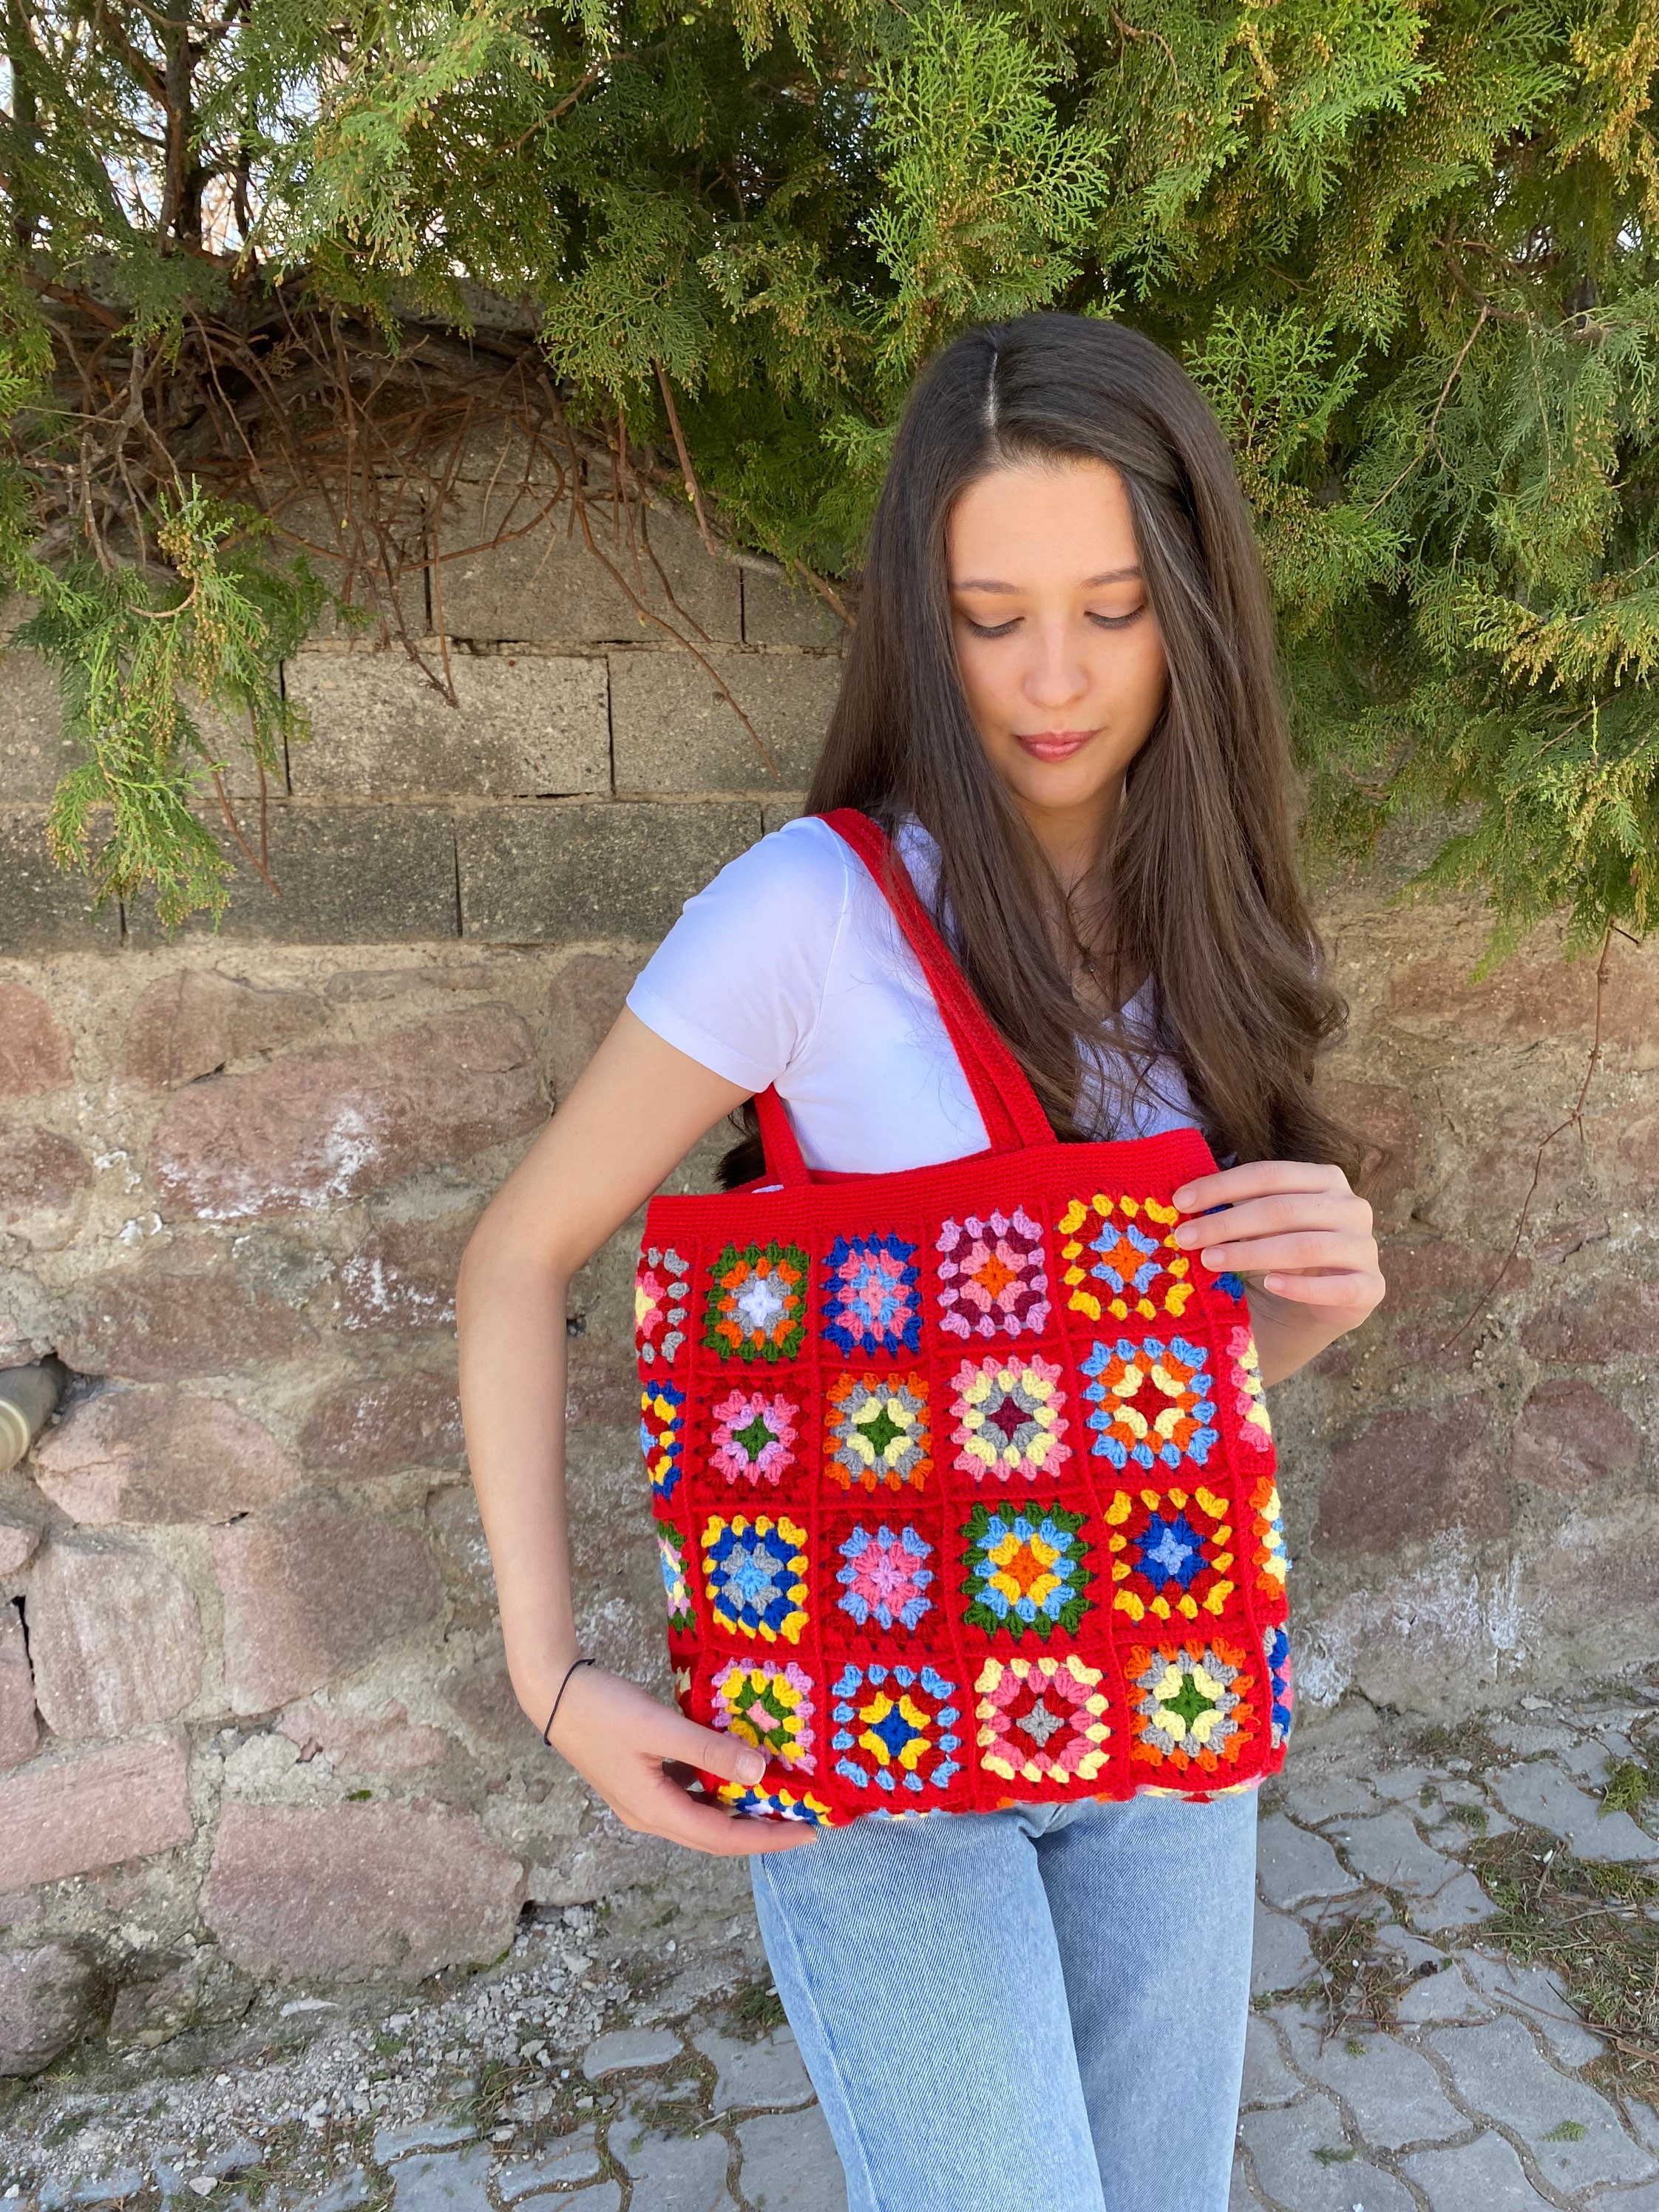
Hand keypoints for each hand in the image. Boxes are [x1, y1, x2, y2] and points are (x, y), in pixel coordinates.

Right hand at [539, 1664, 820, 1856]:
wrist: (553, 1693)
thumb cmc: (602, 1709)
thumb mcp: (658, 1727)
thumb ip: (707, 1749)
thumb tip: (759, 1771)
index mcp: (654, 1810)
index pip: (722, 1837)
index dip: (767, 1839)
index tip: (807, 1833)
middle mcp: (649, 1815)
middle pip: (714, 1836)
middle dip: (759, 1834)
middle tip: (802, 1823)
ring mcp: (642, 1800)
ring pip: (701, 1817)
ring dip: (738, 1814)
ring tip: (777, 1802)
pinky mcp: (640, 1781)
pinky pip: (688, 1796)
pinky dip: (717, 1792)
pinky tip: (733, 1773)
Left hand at [1169, 1159, 1384, 1377]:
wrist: (1311, 1308)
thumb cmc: (1278, 1255)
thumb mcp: (1259, 1226)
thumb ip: (1236, 1208)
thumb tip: (1182, 1200)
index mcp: (1325, 1179)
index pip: (1268, 1175)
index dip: (1222, 1186)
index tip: (1179, 1202)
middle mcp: (1351, 1207)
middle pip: (1283, 1209)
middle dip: (1227, 1222)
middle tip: (1186, 1237)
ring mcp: (1365, 1247)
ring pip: (1305, 1246)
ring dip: (1252, 1254)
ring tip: (1210, 1261)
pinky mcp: (1371, 1287)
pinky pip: (1338, 1287)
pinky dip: (1302, 1286)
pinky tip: (1270, 1285)